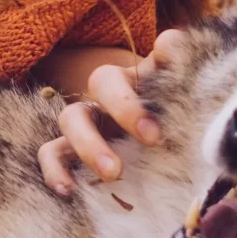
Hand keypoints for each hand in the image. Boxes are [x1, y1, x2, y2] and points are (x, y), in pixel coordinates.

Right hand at [37, 29, 191, 195]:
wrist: (158, 157)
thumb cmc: (173, 128)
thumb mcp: (185, 107)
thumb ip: (183, 79)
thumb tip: (170, 46)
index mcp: (144, 78)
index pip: (152, 54)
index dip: (165, 60)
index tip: (174, 109)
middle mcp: (112, 95)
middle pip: (102, 81)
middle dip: (125, 108)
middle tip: (152, 139)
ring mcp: (89, 122)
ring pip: (71, 117)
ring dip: (89, 143)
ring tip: (113, 174)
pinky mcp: (71, 151)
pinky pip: (51, 152)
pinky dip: (54, 169)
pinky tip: (68, 190)